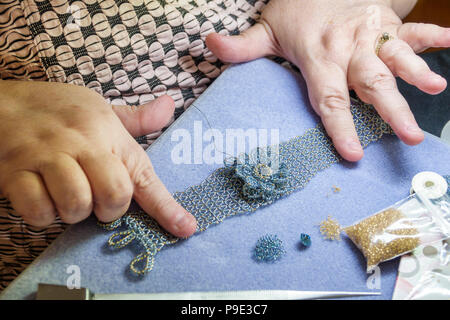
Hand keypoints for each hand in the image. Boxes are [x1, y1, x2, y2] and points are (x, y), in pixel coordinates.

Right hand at [0, 81, 195, 236]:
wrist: (2, 101)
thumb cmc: (58, 109)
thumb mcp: (100, 108)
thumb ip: (136, 118)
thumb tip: (169, 106)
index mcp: (107, 133)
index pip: (144, 175)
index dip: (167, 208)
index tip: (186, 228)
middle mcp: (81, 145)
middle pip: (114, 196)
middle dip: (110, 209)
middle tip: (97, 198)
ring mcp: (46, 158)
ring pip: (77, 206)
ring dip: (75, 211)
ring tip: (67, 194)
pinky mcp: (14, 173)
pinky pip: (38, 211)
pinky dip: (43, 215)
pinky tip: (42, 197)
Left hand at [206, 0, 449, 160]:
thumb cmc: (295, 12)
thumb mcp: (266, 29)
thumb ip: (241, 46)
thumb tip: (209, 43)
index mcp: (319, 55)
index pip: (329, 98)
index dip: (340, 127)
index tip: (353, 154)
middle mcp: (348, 47)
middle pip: (371, 83)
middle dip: (391, 111)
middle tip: (407, 137)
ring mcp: (371, 33)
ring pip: (395, 57)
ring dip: (417, 72)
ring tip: (434, 89)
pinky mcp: (386, 24)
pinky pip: (412, 31)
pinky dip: (433, 38)